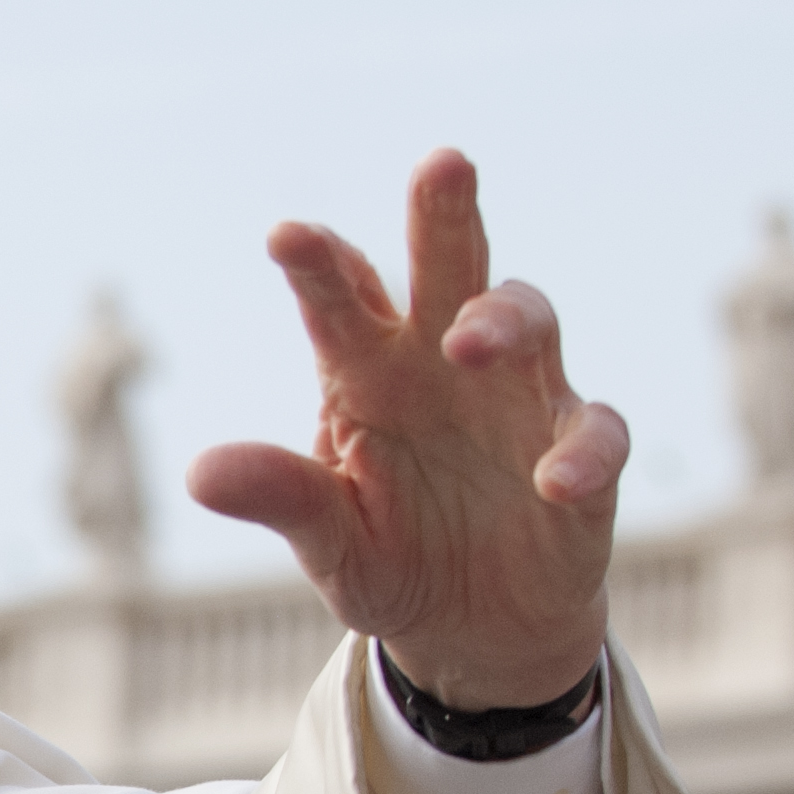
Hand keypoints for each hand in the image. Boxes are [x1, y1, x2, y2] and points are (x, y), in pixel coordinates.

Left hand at [186, 150, 623, 709]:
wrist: (473, 630)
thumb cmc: (389, 558)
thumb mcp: (327, 540)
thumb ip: (280, 498)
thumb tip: (198, 476)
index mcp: (369, 374)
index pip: (343, 302)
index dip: (321, 265)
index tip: (287, 236)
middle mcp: (447, 366)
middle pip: (452, 269)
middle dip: (446, 215)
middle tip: (442, 163)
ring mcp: (522, 403)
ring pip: (531, 323)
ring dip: (504, 320)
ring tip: (467, 338)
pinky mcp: (582, 458)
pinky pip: (595, 435)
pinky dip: (581, 451)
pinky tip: (553, 479)